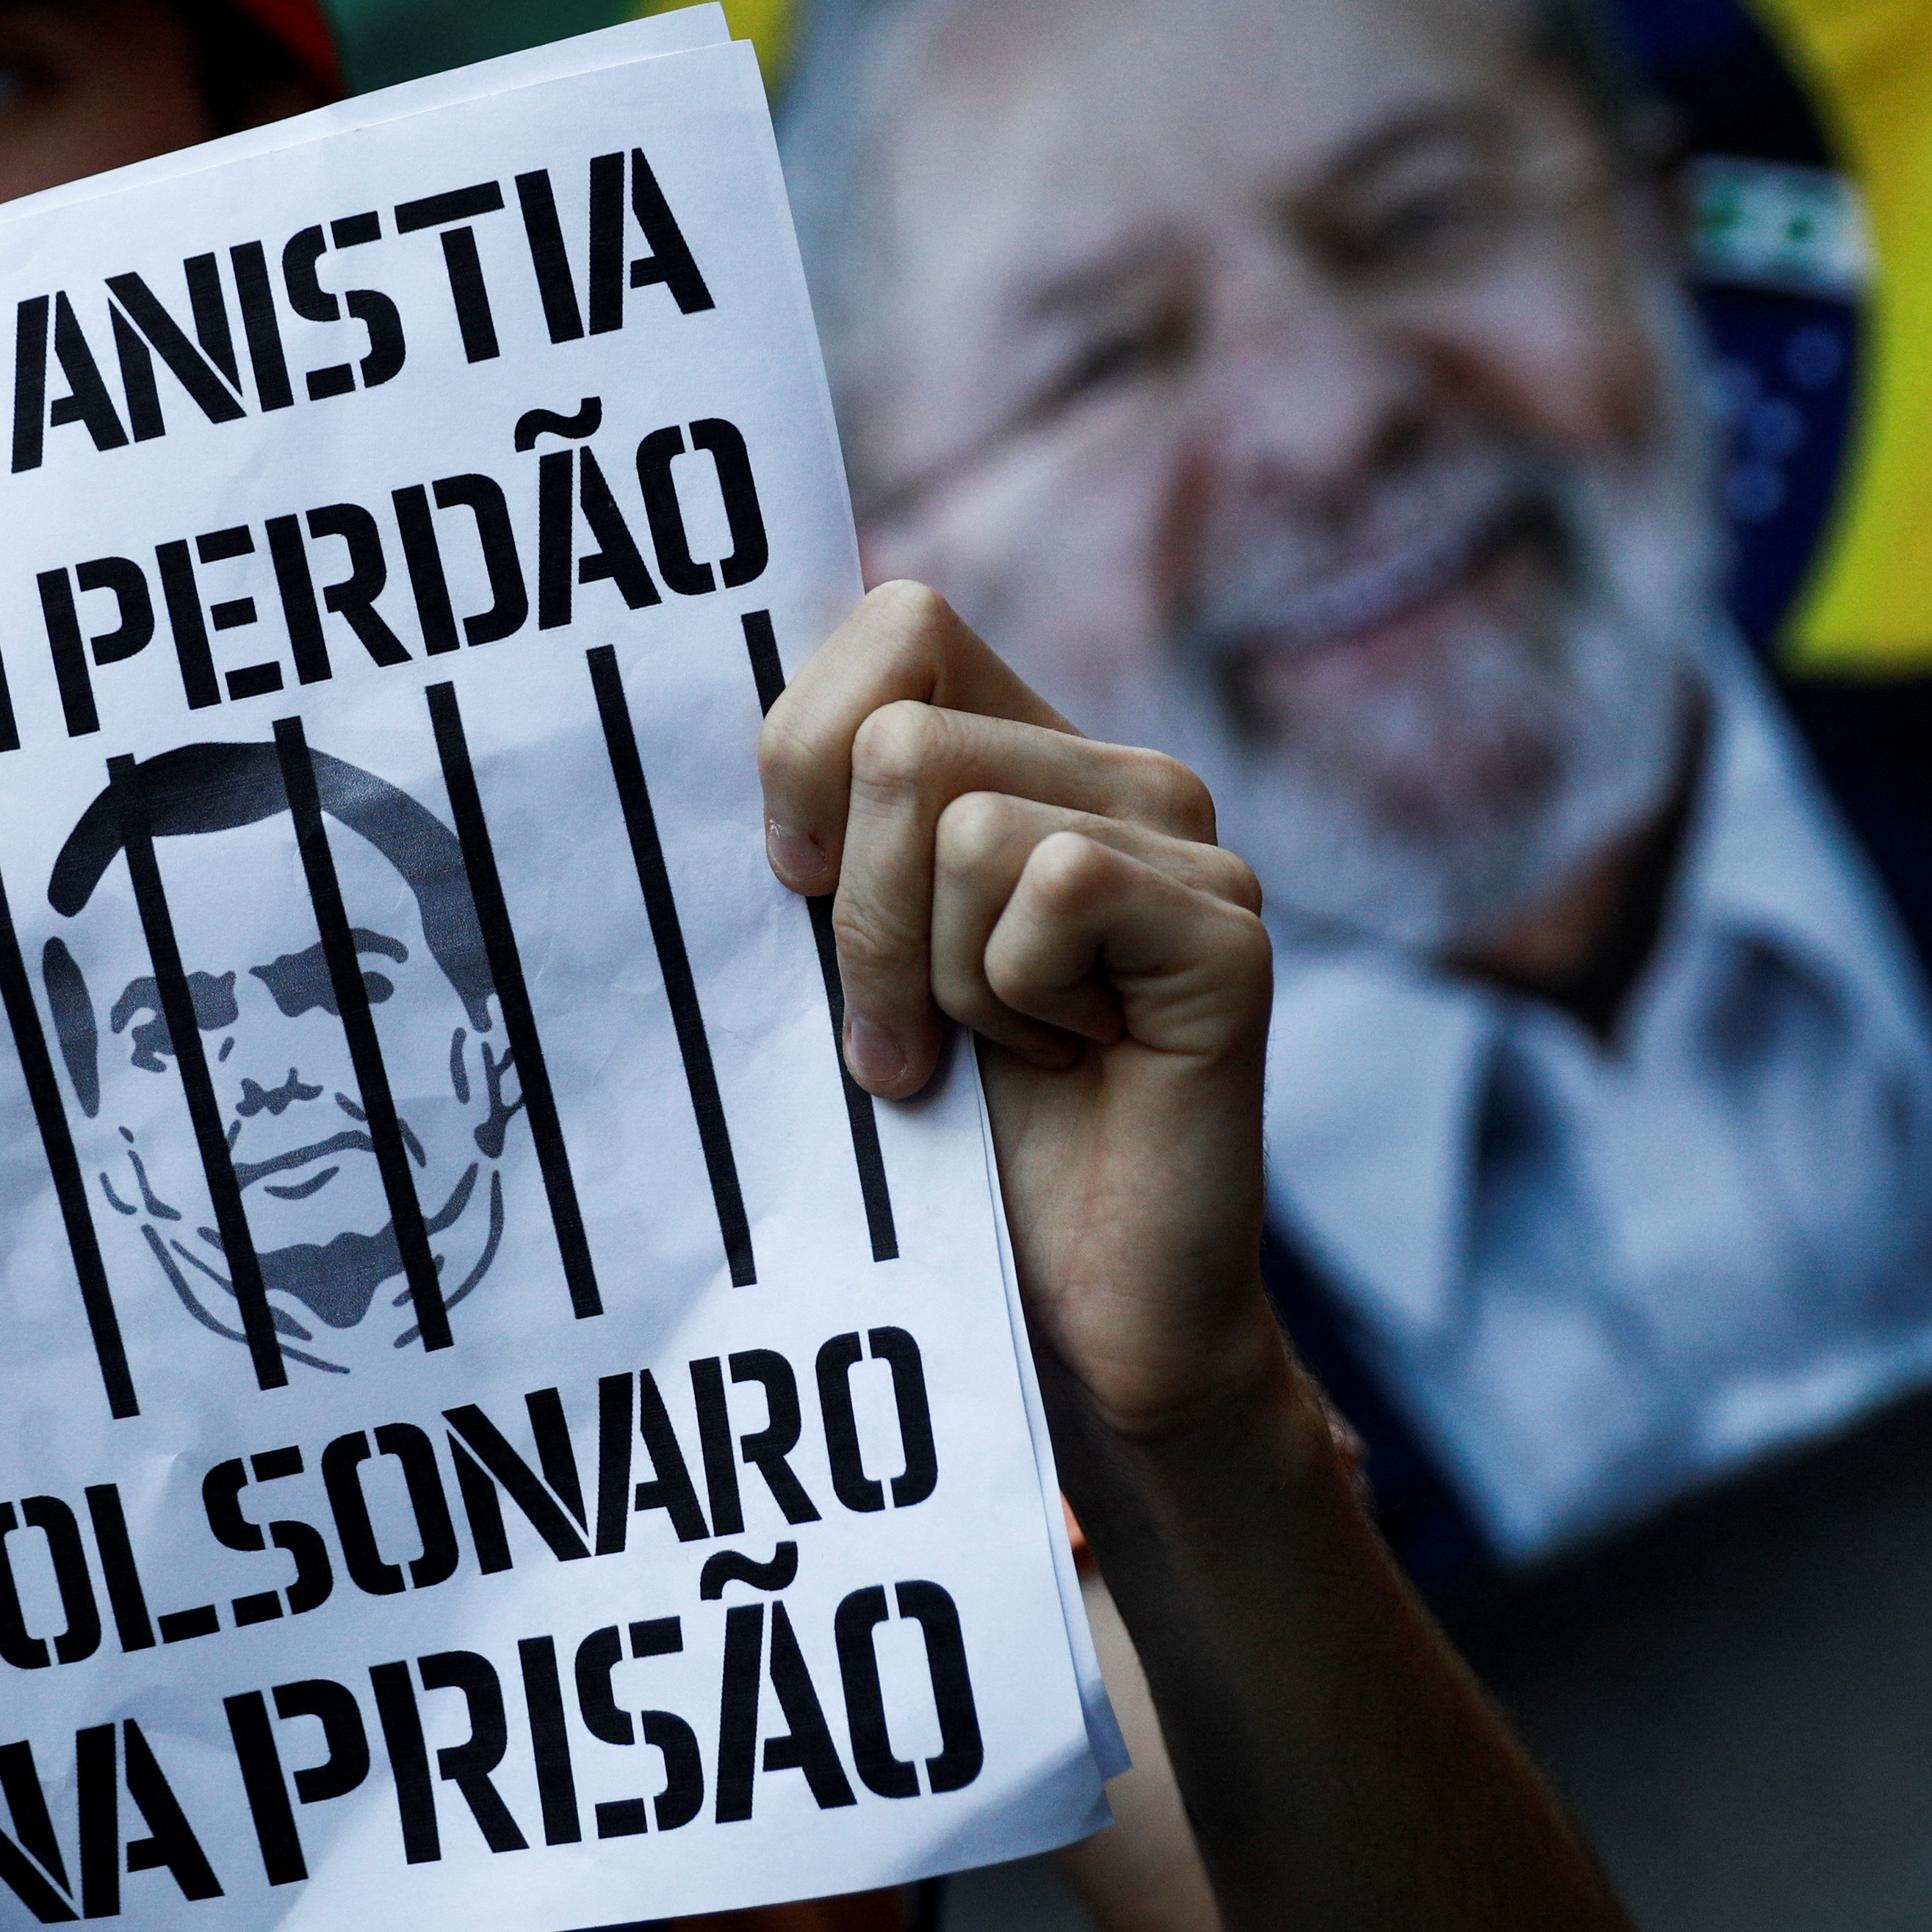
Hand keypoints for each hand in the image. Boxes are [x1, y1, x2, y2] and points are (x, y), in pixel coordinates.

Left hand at [759, 583, 1285, 1442]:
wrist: (1071, 1310)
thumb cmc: (937, 1133)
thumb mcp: (841, 953)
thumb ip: (812, 827)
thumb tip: (705, 700)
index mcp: (1024, 751)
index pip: (897, 621)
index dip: (805, 751)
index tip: (801, 889)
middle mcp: (1118, 772)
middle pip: (897, 739)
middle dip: (858, 915)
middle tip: (909, 1030)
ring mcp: (1188, 844)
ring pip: (960, 821)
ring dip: (935, 976)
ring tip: (996, 1051)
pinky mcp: (1227, 928)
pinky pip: (1049, 888)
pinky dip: (1015, 1002)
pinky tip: (1071, 1062)